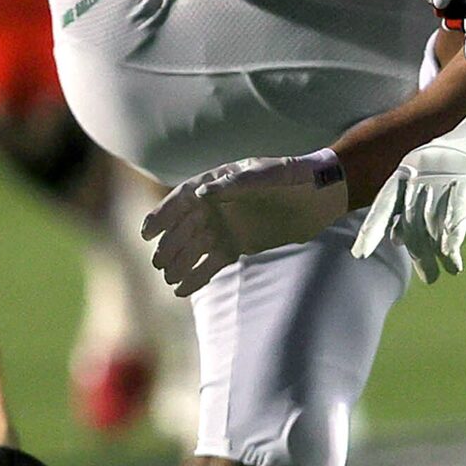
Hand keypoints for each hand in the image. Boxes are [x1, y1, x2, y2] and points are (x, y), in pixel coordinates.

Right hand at [143, 151, 349, 296]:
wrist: (319, 196)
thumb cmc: (291, 177)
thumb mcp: (265, 175)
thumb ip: (234, 183)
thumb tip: (202, 194)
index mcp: (217, 183)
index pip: (181, 200)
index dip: (162, 215)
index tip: (146, 233)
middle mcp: (216, 206)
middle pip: (184, 227)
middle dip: (168, 245)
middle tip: (158, 263)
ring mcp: (225, 226)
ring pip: (194, 247)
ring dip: (178, 262)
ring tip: (167, 278)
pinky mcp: (237, 246)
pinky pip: (211, 263)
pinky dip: (196, 277)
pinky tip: (181, 290)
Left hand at [352, 111, 465, 282]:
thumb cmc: (459, 161)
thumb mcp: (429, 182)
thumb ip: (410, 207)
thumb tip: (395, 239)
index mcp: (406, 170)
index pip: (383, 203)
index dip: (372, 229)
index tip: (360, 253)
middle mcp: (420, 171)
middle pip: (412, 219)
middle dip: (419, 252)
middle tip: (429, 277)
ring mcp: (444, 172)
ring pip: (434, 219)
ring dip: (440, 250)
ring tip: (449, 270)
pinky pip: (457, 211)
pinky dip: (453, 235)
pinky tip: (452, 254)